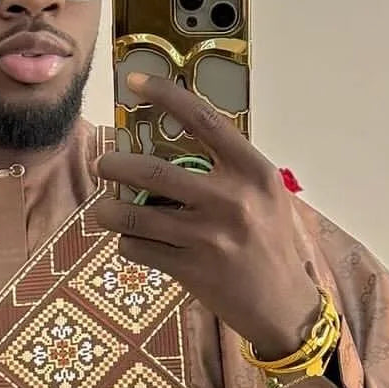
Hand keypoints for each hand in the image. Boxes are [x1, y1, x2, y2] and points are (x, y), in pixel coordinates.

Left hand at [92, 73, 320, 359]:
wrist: (283, 305)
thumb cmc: (271, 244)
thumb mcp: (265, 196)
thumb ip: (229, 170)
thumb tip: (176, 142)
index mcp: (253, 172)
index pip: (203, 121)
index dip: (166, 96)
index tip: (136, 82)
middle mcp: (231, 200)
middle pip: (153, 171)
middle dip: (116, 166)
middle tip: (105, 165)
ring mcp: (209, 237)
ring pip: (135, 216)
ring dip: (109, 211)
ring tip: (105, 210)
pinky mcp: (191, 269)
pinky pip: (140, 249)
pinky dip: (128, 244)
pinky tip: (133, 243)